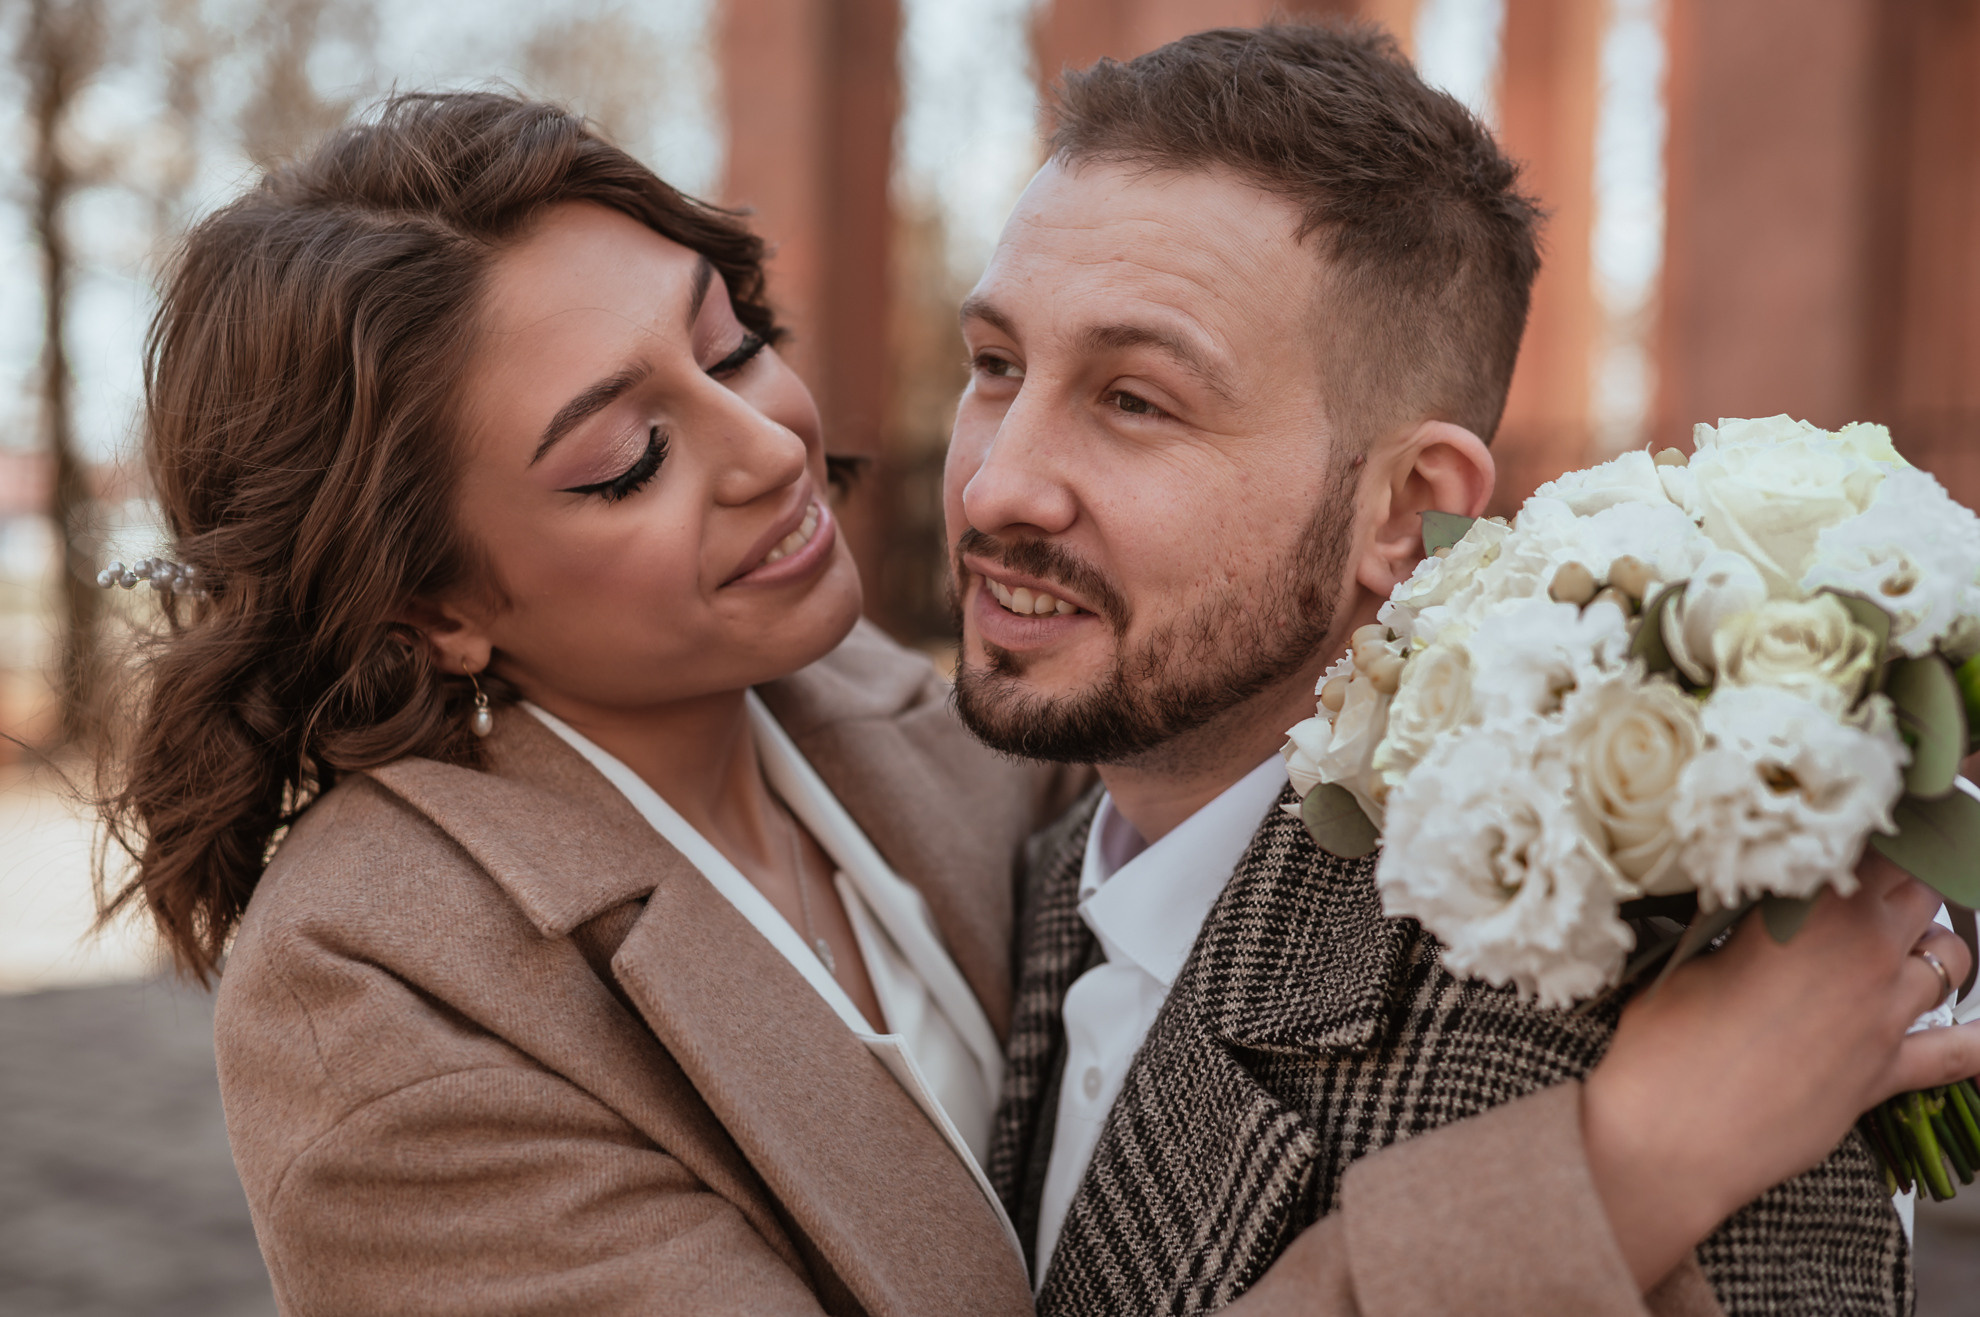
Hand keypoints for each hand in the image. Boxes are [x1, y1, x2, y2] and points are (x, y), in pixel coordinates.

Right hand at [1581, 852, 1978, 1289]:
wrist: (1670, 1138)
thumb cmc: (1663, 1045)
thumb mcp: (1689, 956)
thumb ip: (1736, 918)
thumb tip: (1747, 890)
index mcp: (1810, 911)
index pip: (1869, 842)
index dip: (1862, 828)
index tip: (1844, 822)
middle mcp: (1862, 954)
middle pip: (1918, 890)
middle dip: (1897, 879)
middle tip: (1861, 880)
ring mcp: (1884, 1016)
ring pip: (1949, 957)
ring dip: (1927, 943)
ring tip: (1892, 943)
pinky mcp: (1887, 1073)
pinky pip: (1961, 1051)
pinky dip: (1976, 1038)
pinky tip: (1979, 1029)